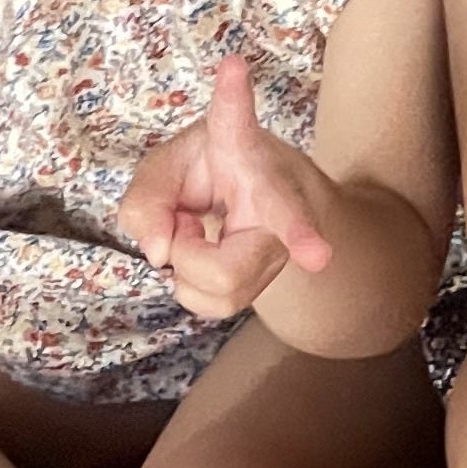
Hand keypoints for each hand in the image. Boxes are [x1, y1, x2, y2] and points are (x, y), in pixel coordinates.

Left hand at [117, 54, 339, 322]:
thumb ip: (148, 199)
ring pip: (221, 296)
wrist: (246, 170)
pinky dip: (192, 281)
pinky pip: (217, 305)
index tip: (318, 259)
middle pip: (226, 274)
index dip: (301, 233)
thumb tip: (158, 256)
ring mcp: (278, 258)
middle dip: (184, 254)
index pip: (281, 200)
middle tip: (184, 219)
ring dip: (187, 266)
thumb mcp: (165, 162)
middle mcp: (283, 223)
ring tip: (193, 229)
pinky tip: (199, 250)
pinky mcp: (265, 283)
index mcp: (259, 173)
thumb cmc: (206, 163)